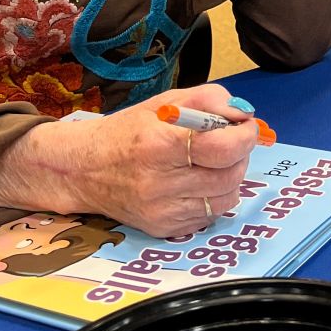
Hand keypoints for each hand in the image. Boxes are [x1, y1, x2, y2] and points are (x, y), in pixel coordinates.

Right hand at [12, 85, 259, 237]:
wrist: (84, 169)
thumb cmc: (128, 129)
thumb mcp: (165, 101)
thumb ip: (208, 100)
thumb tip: (241, 114)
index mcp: (159, 144)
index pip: (222, 148)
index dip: (244, 137)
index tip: (246, 127)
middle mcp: (159, 183)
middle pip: (229, 176)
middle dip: (240, 156)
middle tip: (231, 143)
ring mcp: (161, 211)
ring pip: (225, 200)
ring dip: (231, 178)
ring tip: (215, 163)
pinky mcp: (162, 230)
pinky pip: (209, 217)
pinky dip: (214, 198)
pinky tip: (198, 183)